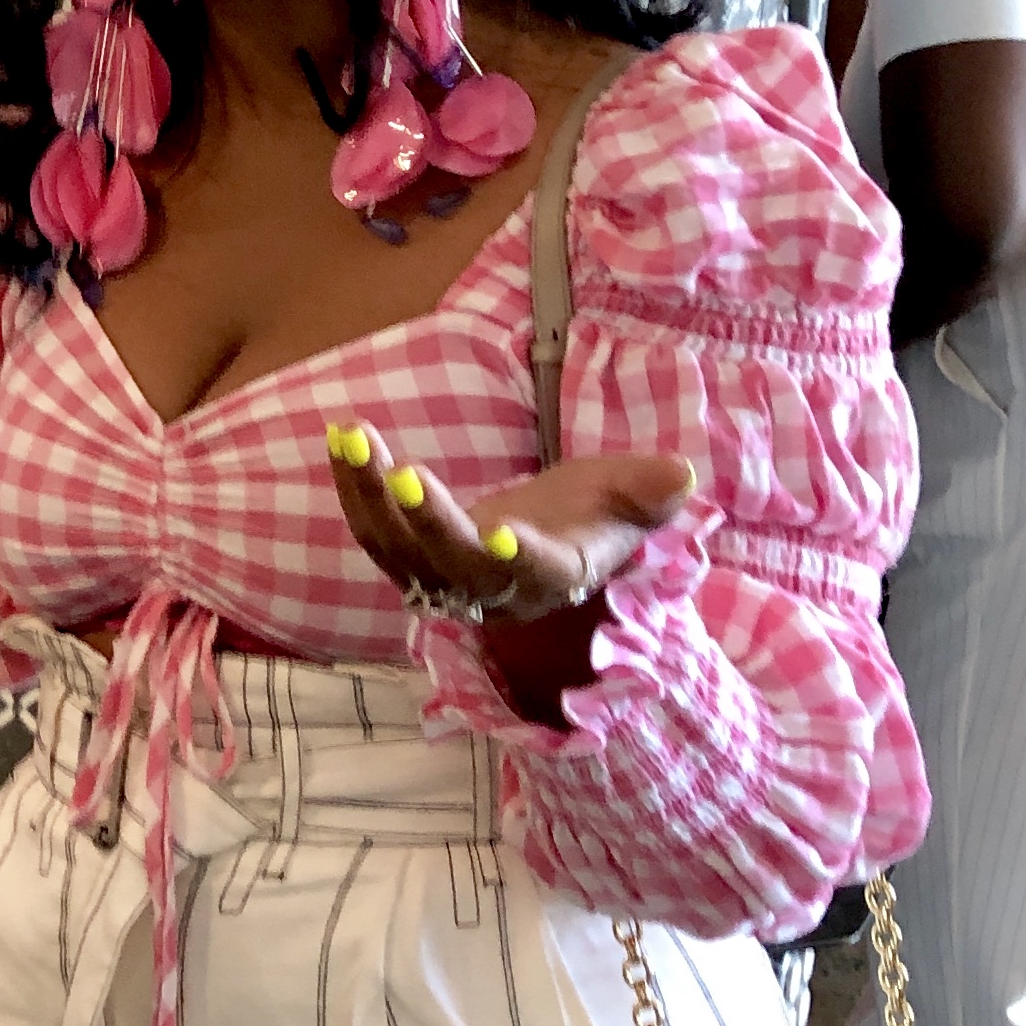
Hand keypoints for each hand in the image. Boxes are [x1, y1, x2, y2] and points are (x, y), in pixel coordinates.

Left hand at [325, 422, 695, 724]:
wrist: (550, 541)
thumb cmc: (594, 515)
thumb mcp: (629, 497)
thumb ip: (648, 491)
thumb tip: (682, 474)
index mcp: (554, 577)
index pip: (536, 573)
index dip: (520, 558)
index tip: (503, 532)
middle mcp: (493, 590)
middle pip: (453, 567)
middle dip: (428, 523)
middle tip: (404, 473)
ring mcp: (444, 580)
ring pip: (398, 550)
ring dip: (370, 495)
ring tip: (352, 435)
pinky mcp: (410, 561)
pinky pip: (375, 531)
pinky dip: (355, 488)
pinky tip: (343, 438)